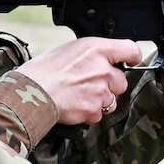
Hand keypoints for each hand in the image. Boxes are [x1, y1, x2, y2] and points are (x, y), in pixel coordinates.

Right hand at [16, 37, 142, 125]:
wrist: (30, 92)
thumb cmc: (43, 70)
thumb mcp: (69, 50)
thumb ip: (92, 55)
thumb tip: (101, 61)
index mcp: (96, 49)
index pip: (130, 50)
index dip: (132, 57)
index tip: (131, 62)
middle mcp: (102, 69)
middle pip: (121, 81)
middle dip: (109, 86)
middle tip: (88, 85)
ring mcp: (100, 91)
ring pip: (111, 100)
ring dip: (99, 101)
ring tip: (77, 96)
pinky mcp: (94, 109)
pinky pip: (98, 114)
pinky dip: (88, 113)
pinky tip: (74, 105)